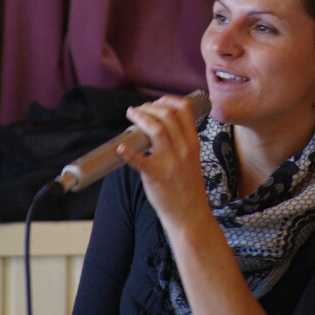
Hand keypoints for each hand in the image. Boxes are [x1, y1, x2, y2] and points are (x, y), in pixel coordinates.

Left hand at [116, 95, 210, 229]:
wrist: (190, 214)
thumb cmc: (188, 186)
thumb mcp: (192, 158)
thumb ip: (181, 141)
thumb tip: (161, 124)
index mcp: (193, 142)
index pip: (185, 109)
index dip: (168, 100)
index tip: (157, 102)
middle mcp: (184, 149)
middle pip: (168, 114)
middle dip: (150, 107)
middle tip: (139, 109)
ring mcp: (171, 162)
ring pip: (157, 129)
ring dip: (141, 117)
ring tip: (132, 115)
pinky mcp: (156, 176)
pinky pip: (140, 160)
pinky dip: (128, 152)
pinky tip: (121, 148)